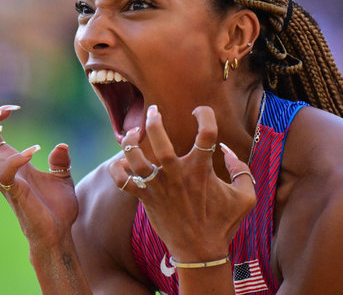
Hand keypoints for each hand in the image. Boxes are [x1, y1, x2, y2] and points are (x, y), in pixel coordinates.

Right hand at [0, 105, 77, 244]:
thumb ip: (59, 160)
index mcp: (7, 161)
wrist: (60, 233)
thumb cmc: (56, 208)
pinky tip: (34, 151)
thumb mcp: (61, 176)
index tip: (11, 109)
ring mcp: (3, 181)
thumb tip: (61, 145)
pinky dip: (16, 159)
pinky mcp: (14, 193)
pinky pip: (3, 174)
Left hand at [109, 105, 255, 260]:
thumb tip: (226, 150)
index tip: (200, 111)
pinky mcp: (146, 198)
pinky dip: (116, 171)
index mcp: (202, 170)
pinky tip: (120, 163)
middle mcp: (178, 175)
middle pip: (160, 141)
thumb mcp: (246, 197)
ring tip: (132, 133)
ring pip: (134, 159)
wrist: (200, 252)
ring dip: (129, 142)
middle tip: (153, 110)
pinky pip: (122, 182)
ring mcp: (159, 187)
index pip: (207, 133)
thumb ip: (242, 170)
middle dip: (154, 121)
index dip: (205, 115)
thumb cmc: (222, 222)